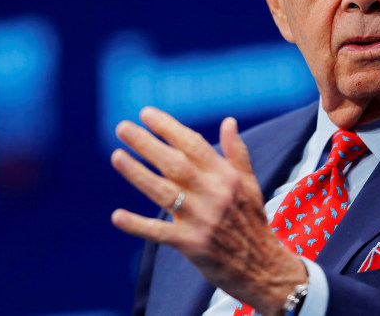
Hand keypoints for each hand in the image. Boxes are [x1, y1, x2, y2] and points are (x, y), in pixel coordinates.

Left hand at [110, 107, 306, 314]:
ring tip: (116, 156)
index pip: (193, 145)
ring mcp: (201, 220)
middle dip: (147, 144)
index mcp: (226, 177)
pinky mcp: (191, 244)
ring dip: (138, 174)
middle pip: (175, 164)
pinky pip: (159, 233)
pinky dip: (138, 225)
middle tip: (122, 127)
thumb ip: (236, 152)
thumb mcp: (249, 183)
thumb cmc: (252, 220)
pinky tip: (117, 216)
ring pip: (164, 192)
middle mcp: (213, 194)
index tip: (146, 113)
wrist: (262, 266)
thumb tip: (228, 121)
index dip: (168, 128)